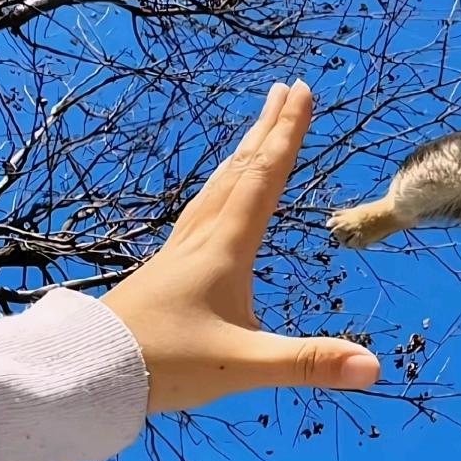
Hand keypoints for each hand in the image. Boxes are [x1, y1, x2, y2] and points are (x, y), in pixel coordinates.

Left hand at [102, 81, 379, 414]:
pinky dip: (220, 186)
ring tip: (257, 130)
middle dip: (267, 128)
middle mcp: (203, 238)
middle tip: (285, 88)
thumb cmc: (166, 365)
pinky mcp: (165, 268)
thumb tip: (375, 368)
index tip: (302, 92)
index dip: (287, 134)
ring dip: (243, 153)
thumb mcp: (245, 365)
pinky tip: (215, 198)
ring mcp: (179, 250)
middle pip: (240, 170)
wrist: (86, 372)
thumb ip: (309, 362)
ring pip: (217, 187)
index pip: (264, 178)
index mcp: (226, 249)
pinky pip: (201, 209)